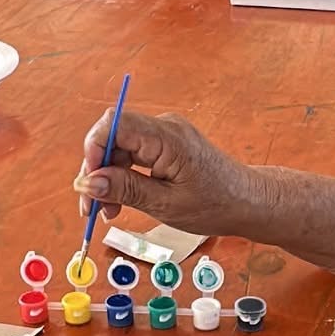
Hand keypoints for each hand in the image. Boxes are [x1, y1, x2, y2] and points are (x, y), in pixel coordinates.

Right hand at [73, 106, 259, 231]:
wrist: (247, 202)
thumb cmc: (216, 204)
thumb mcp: (165, 204)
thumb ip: (124, 190)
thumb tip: (87, 183)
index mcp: (167, 138)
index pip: (114, 124)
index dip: (93, 150)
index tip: (87, 183)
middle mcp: (164, 128)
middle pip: (112, 137)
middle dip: (96, 170)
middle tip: (91, 207)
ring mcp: (165, 135)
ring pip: (119, 148)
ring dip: (107, 178)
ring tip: (107, 211)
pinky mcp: (165, 145)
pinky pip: (132, 154)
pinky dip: (121, 176)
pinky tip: (120, 200)